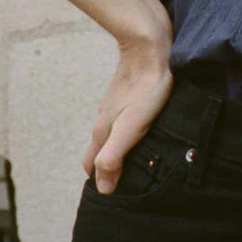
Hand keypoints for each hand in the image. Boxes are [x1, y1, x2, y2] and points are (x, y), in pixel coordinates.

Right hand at [82, 0, 173, 194]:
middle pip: (100, 150)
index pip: (92, 166)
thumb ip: (113, 156)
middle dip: (107, 167)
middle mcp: (103, 119)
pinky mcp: (126, 93)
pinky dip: (127, 129)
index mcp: (103, 131)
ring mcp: (113, 104)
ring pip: (110, 132)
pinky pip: (122, 116)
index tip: (116, 194)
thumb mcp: (130, 127)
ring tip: (138, 159)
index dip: (101, 181)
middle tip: (127, 180)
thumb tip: (102, 187)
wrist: (149, 47)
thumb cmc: (146, 88)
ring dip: (117, 147)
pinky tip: (142, 129)